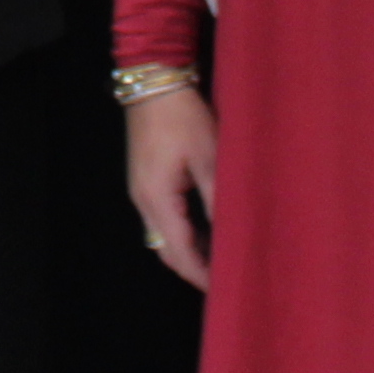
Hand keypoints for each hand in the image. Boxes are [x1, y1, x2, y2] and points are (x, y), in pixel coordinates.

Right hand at [124, 84, 216, 289]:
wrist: (154, 81)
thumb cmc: (183, 116)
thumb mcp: (209, 157)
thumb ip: (218, 200)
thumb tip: (232, 236)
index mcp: (157, 199)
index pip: (181, 252)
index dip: (203, 275)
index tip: (226, 291)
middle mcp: (143, 201)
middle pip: (167, 251)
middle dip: (194, 270)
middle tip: (225, 282)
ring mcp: (141, 191)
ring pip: (163, 237)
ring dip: (189, 252)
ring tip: (221, 262)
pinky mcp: (145, 180)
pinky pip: (162, 220)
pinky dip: (184, 234)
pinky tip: (206, 233)